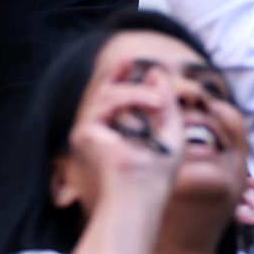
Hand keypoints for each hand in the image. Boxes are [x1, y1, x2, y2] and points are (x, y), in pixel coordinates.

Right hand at [67, 56, 184, 200]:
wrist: (144, 192)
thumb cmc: (158, 173)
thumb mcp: (171, 130)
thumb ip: (166, 102)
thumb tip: (157, 72)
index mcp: (114, 131)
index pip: (112, 98)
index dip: (119, 77)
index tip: (131, 62)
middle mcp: (98, 131)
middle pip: (105, 92)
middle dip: (125, 78)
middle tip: (156, 75)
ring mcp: (88, 132)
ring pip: (107, 94)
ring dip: (137, 92)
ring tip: (161, 102)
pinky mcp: (83, 133)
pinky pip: (104, 102)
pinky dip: (130, 98)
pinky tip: (154, 104)